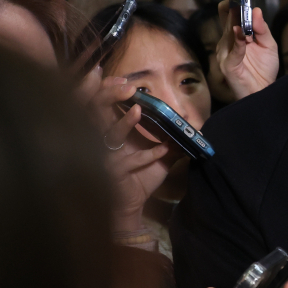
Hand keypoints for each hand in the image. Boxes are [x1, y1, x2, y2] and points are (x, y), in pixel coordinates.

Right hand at [95, 76, 176, 230]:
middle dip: (108, 96)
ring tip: (139, 111)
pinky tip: (163, 150)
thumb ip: (172, 140)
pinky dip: (147, 156)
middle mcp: (105, 141)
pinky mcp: (113, 174)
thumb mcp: (159, 156)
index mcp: (112, 131)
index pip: (102, 103)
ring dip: (123, 123)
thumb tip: (193, 127)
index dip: (108, 89)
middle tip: (128, 88)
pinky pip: (128, 163)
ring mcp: (107, 157)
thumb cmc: (139, 178)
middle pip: (94, 111)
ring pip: (107, 135)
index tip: (124, 80)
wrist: (132, 206)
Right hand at [212, 0, 279, 102]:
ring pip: (229, 30)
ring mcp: (226, 52)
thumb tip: (256, 10)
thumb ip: (262, 29)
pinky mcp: (228, 65)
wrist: (264, 92)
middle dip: (232, 2)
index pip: (231, 11)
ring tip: (240, 4)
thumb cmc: (264, 69)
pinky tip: (241, 32)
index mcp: (237, 34)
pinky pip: (233, 51)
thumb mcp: (268, 45)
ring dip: (236, 18)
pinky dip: (238, 41)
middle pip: (227, 16)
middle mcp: (228, 41)